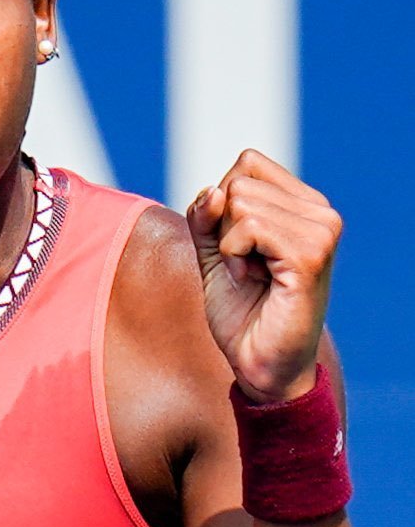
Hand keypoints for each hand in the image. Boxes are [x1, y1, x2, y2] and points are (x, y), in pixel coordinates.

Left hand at [186, 149, 342, 403]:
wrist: (258, 363)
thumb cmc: (241, 309)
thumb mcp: (211, 250)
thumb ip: (205, 214)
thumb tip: (213, 190)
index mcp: (304, 205)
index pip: (247, 163)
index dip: (222, 204)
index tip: (238, 246)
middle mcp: (321, 212)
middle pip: (237, 183)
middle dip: (223, 228)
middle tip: (245, 267)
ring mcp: (321, 232)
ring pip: (239, 202)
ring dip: (228, 246)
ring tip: (251, 276)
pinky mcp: (310, 255)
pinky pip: (247, 226)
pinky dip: (232, 255)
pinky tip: (252, 281)